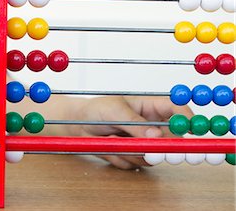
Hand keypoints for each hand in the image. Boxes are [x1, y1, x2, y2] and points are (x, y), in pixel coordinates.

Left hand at [69, 96, 192, 169]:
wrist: (77, 126)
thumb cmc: (96, 110)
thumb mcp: (114, 110)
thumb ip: (135, 123)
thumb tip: (156, 136)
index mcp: (151, 107)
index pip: (178, 111)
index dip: (188, 119)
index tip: (193, 130)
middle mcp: (153, 126)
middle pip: (175, 139)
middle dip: (172, 147)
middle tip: (164, 152)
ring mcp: (145, 143)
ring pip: (155, 155)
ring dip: (134, 151)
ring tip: (112, 138)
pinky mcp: (135, 156)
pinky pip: (137, 163)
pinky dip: (121, 157)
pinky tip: (109, 145)